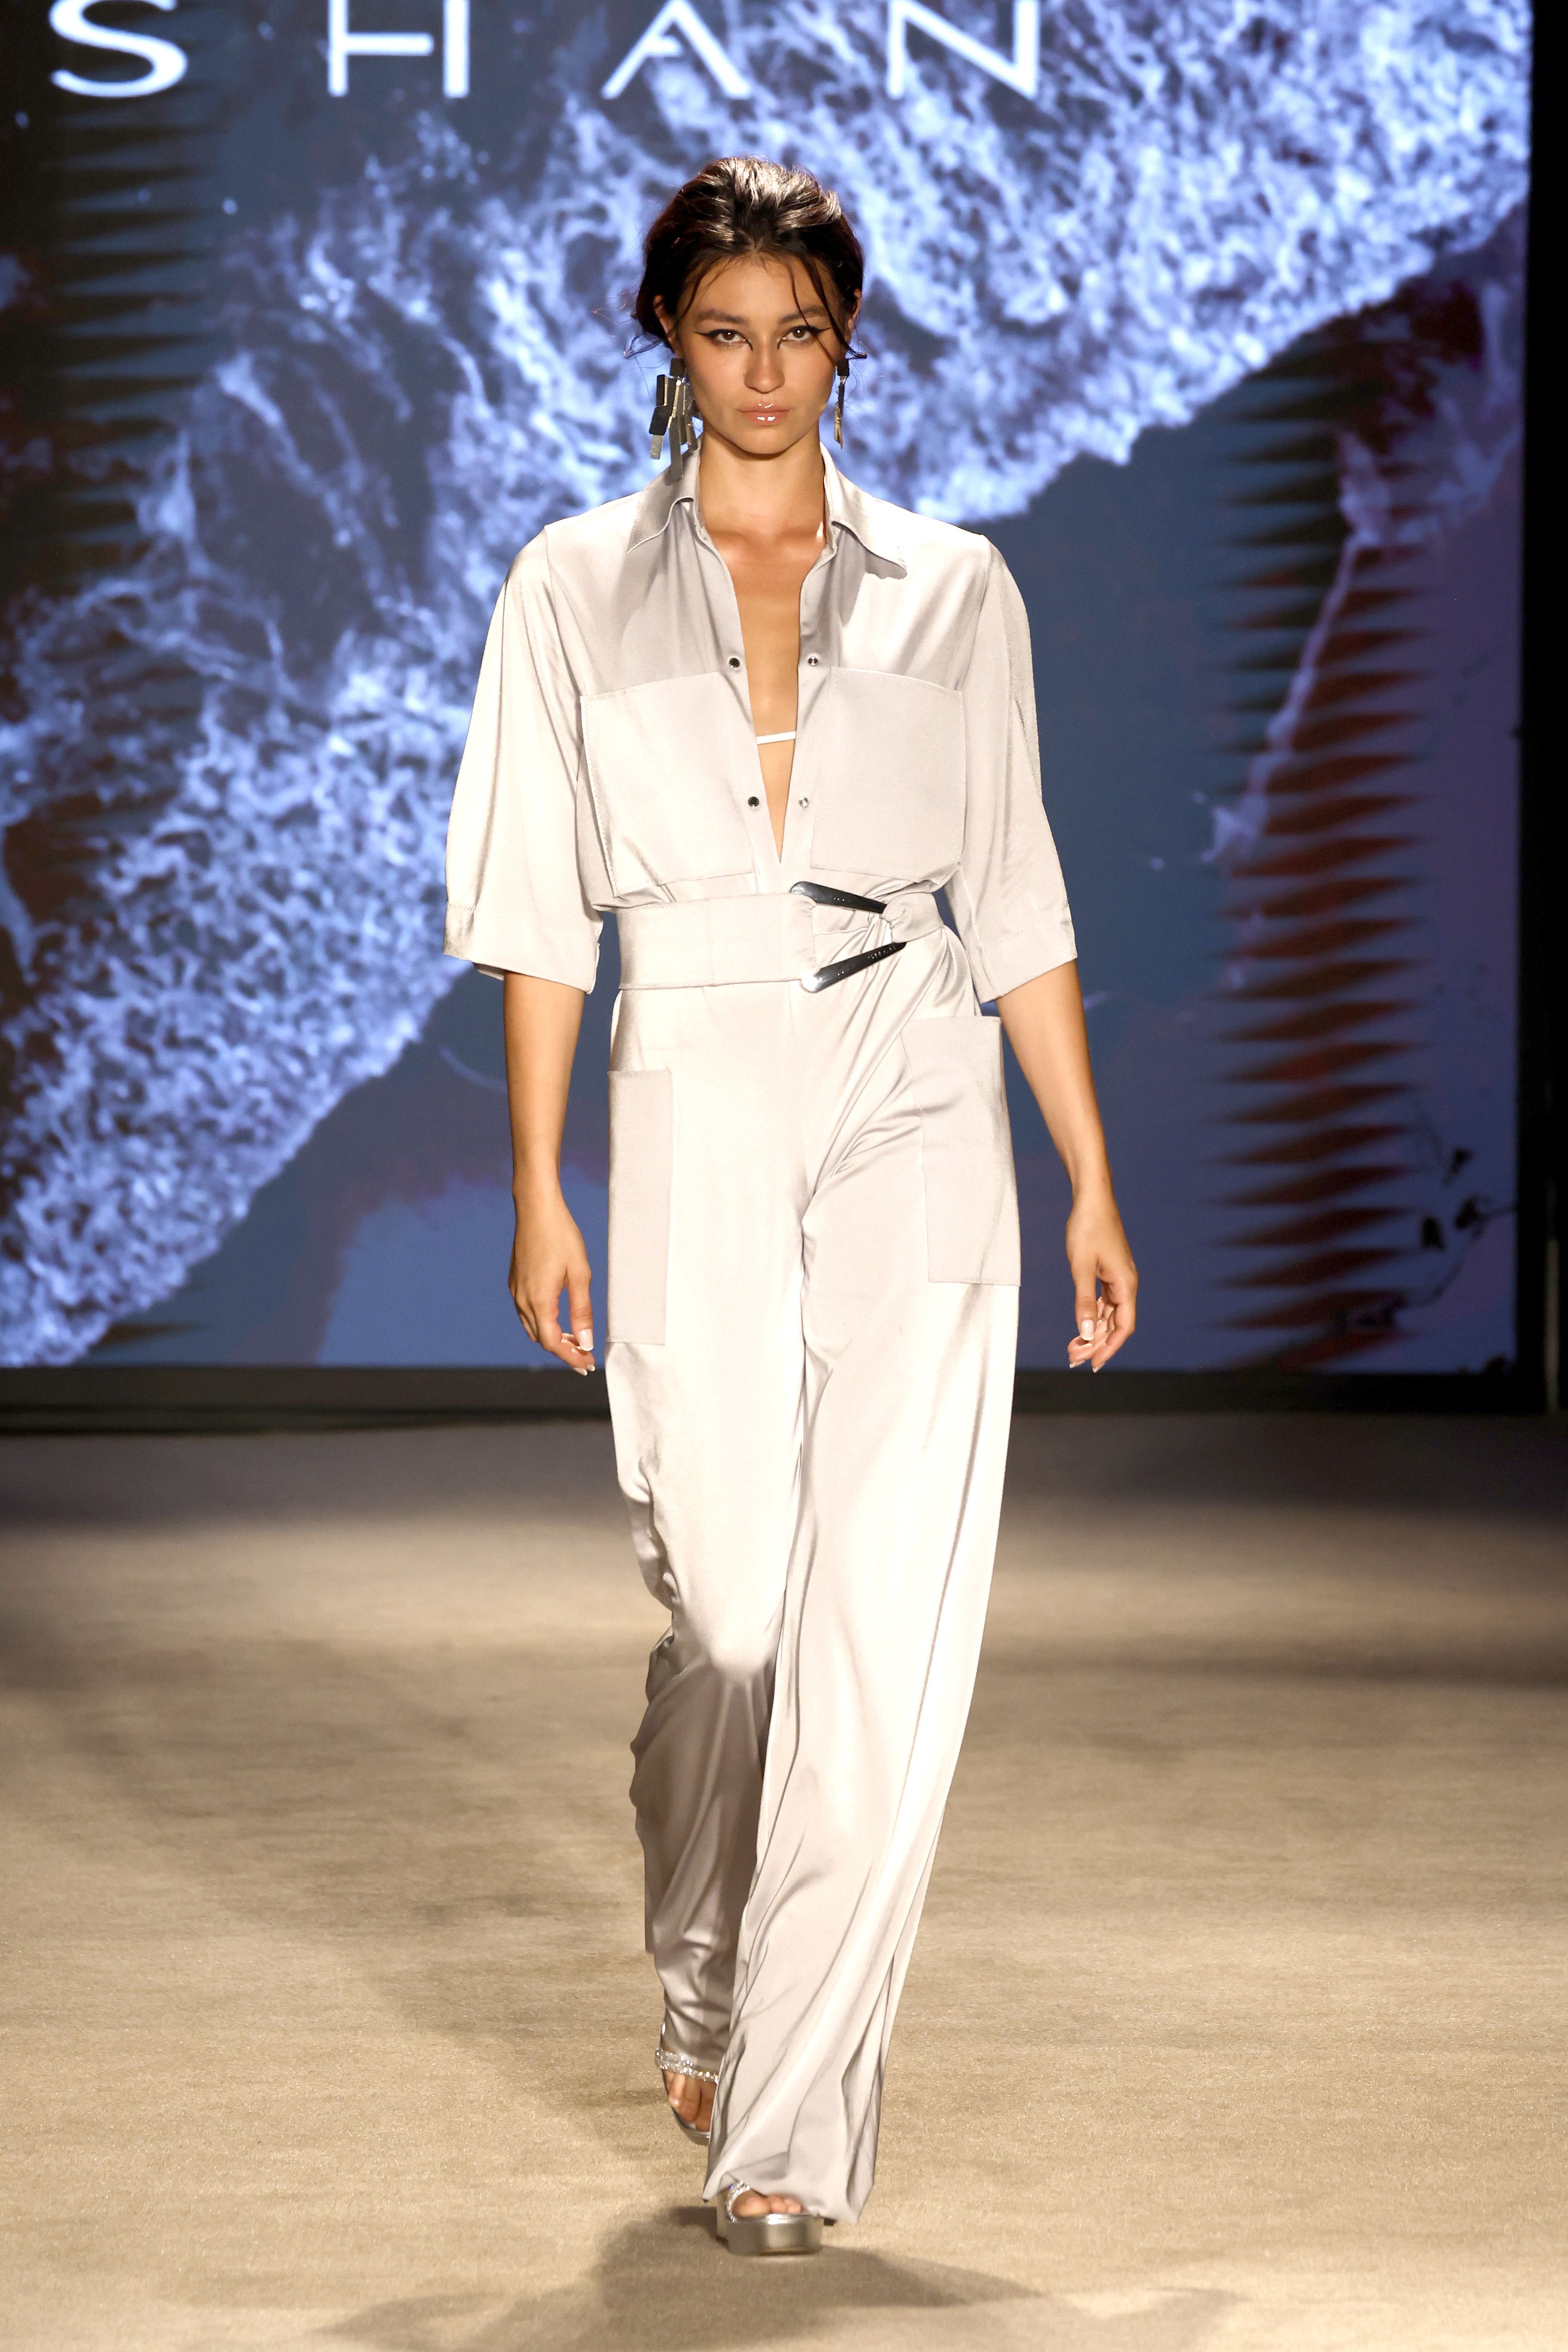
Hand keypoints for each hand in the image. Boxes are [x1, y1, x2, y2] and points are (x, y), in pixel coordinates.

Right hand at [510, 1184, 594, 1372]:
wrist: (536, 1208)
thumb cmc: (562, 1236)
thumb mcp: (580, 1274)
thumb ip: (582, 1311)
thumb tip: (586, 1342)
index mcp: (539, 1300)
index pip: (552, 1343)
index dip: (570, 1357)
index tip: (587, 1365)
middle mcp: (522, 1299)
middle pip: (541, 1339)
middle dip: (563, 1351)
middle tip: (586, 1356)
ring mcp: (516, 1290)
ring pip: (532, 1327)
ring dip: (552, 1337)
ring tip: (575, 1341)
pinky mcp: (515, 1281)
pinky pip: (526, 1312)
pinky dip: (543, 1322)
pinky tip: (559, 1318)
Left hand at [1065, 1193, 1136, 1371]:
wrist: (1092, 1199)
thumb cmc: (1087, 1229)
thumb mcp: (1081, 1268)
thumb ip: (1084, 1302)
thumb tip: (1088, 1333)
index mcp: (1126, 1284)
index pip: (1123, 1327)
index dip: (1109, 1348)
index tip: (1093, 1364)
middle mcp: (1127, 1284)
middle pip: (1116, 1324)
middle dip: (1097, 1344)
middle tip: (1073, 1359)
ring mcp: (1119, 1278)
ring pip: (1110, 1315)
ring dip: (1094, 1333)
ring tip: (1073, 1348)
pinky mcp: (1110, 1273)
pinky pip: (1105, 1303)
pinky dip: (1093, 1316)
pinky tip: (1081, 1327)